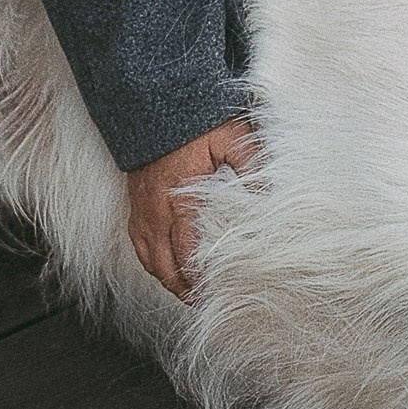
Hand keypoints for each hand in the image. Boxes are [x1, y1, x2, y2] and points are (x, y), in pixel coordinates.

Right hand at [125, 117, 259, 299]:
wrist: (152, 104)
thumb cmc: (195, 123)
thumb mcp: (232, 138)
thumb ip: (252, 165)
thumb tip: (272, 193)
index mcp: (180, 199)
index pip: (189, 252)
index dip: (201, 279)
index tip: (217, 295)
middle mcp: (156, 211)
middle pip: (166, 266)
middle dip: (185, 289)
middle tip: (206, 304)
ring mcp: (142, 210)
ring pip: (150, 260)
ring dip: (169, 280)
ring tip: (189, 295)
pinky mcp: (135, 206)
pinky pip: (139, 245)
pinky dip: (153, 263)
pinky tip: (167, 271)